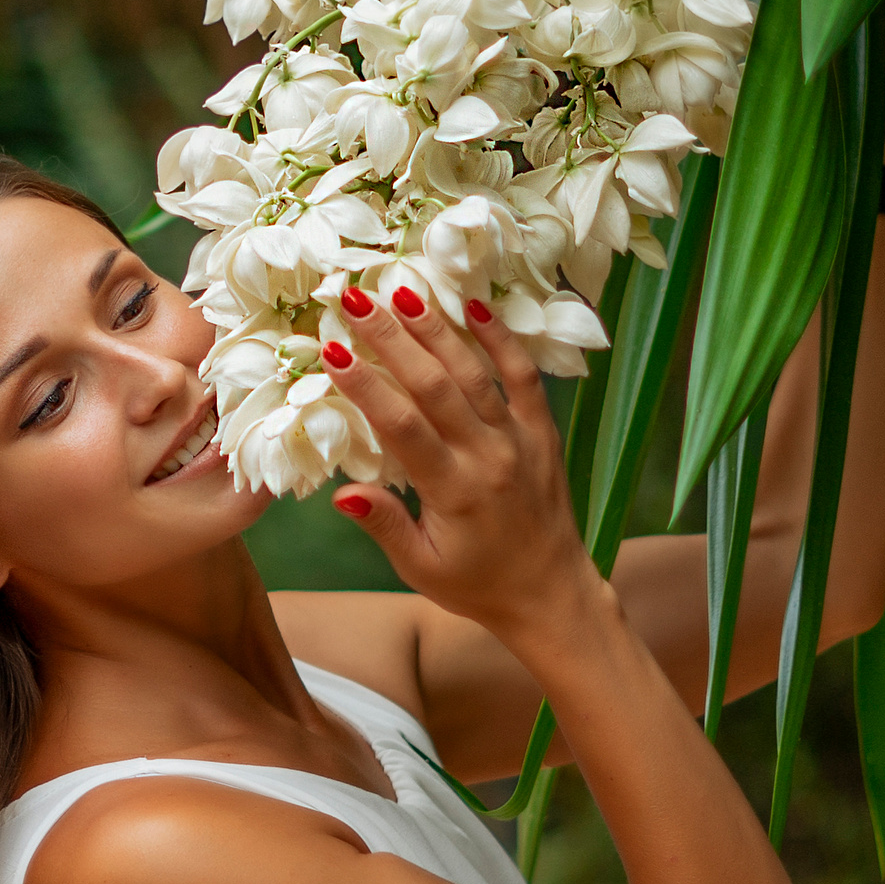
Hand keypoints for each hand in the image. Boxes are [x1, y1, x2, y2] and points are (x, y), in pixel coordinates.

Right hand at [319, 285, 610, 650]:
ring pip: (474, 373)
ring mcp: (519, 439)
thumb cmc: (476, 583)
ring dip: (437, 329)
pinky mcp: (542, 431)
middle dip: (392, 339)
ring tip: (404, 290)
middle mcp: (489, 457)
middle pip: (435, 386)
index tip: (333, 349)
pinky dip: (502, 339)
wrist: (551, 593)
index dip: (366, 387)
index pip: (402, 428)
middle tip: (357, 298)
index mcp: (454, 492)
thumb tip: (342, 493)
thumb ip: (383, 525)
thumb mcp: (420, 567)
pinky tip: (474, 305)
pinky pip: (523, 376)